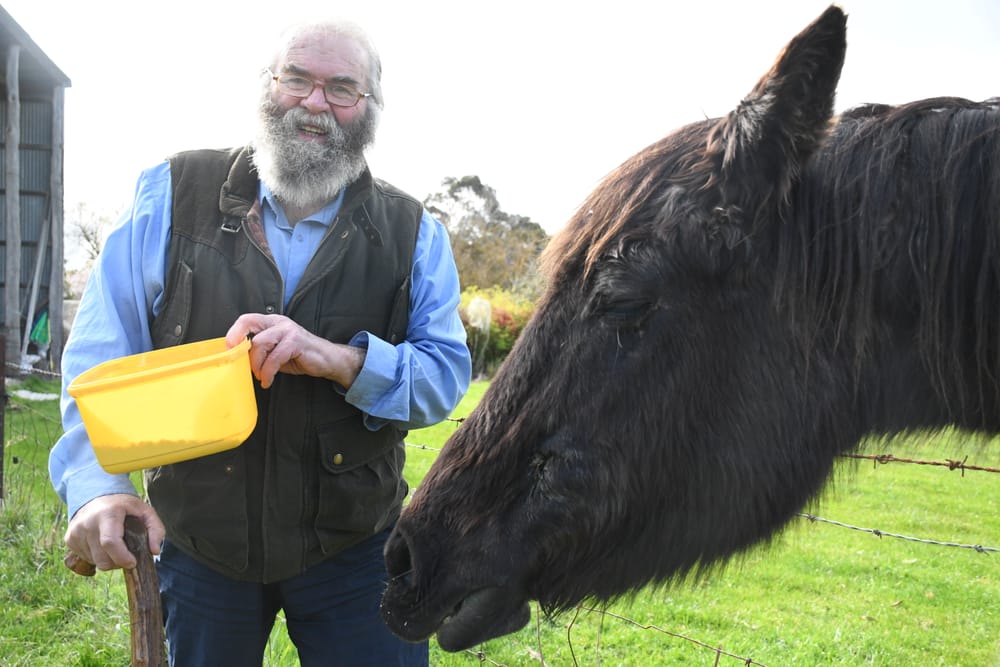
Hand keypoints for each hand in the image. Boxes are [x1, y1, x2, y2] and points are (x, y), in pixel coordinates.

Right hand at [64, 494, 164, 570]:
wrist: (96, 496)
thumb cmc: (124, 506)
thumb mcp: (145, 511)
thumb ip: (156, 529)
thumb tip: (155, 551)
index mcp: (107, 513)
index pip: (110, 542)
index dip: (122, 557)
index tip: (133, 562)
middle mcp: (87, 522)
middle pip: (102, 558)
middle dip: (118, 562)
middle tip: (127, 554)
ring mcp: (75, 532)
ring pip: (95, 561)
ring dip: (108, 560)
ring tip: (114, 545)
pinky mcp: (69, 539)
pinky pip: (86, 559)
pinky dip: (97, 557)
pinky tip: (102, 544)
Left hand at [226, 313, 365, 388]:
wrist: (328, 360)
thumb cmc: (299, 356)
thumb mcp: (275, 352)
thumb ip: (259, 351)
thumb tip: (238, 360)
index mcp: (272, 322)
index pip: (247, 319)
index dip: (234, 332)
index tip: (229, 351)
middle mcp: (279, 322)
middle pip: (250, 325)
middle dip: (242, 349)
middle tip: (241, 366)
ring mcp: (288, 330)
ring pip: (260, 343)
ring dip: (256, 365)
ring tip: (260, 376)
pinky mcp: (296, 342)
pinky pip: (274, 357)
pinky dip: (268, 372)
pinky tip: (268, 380)